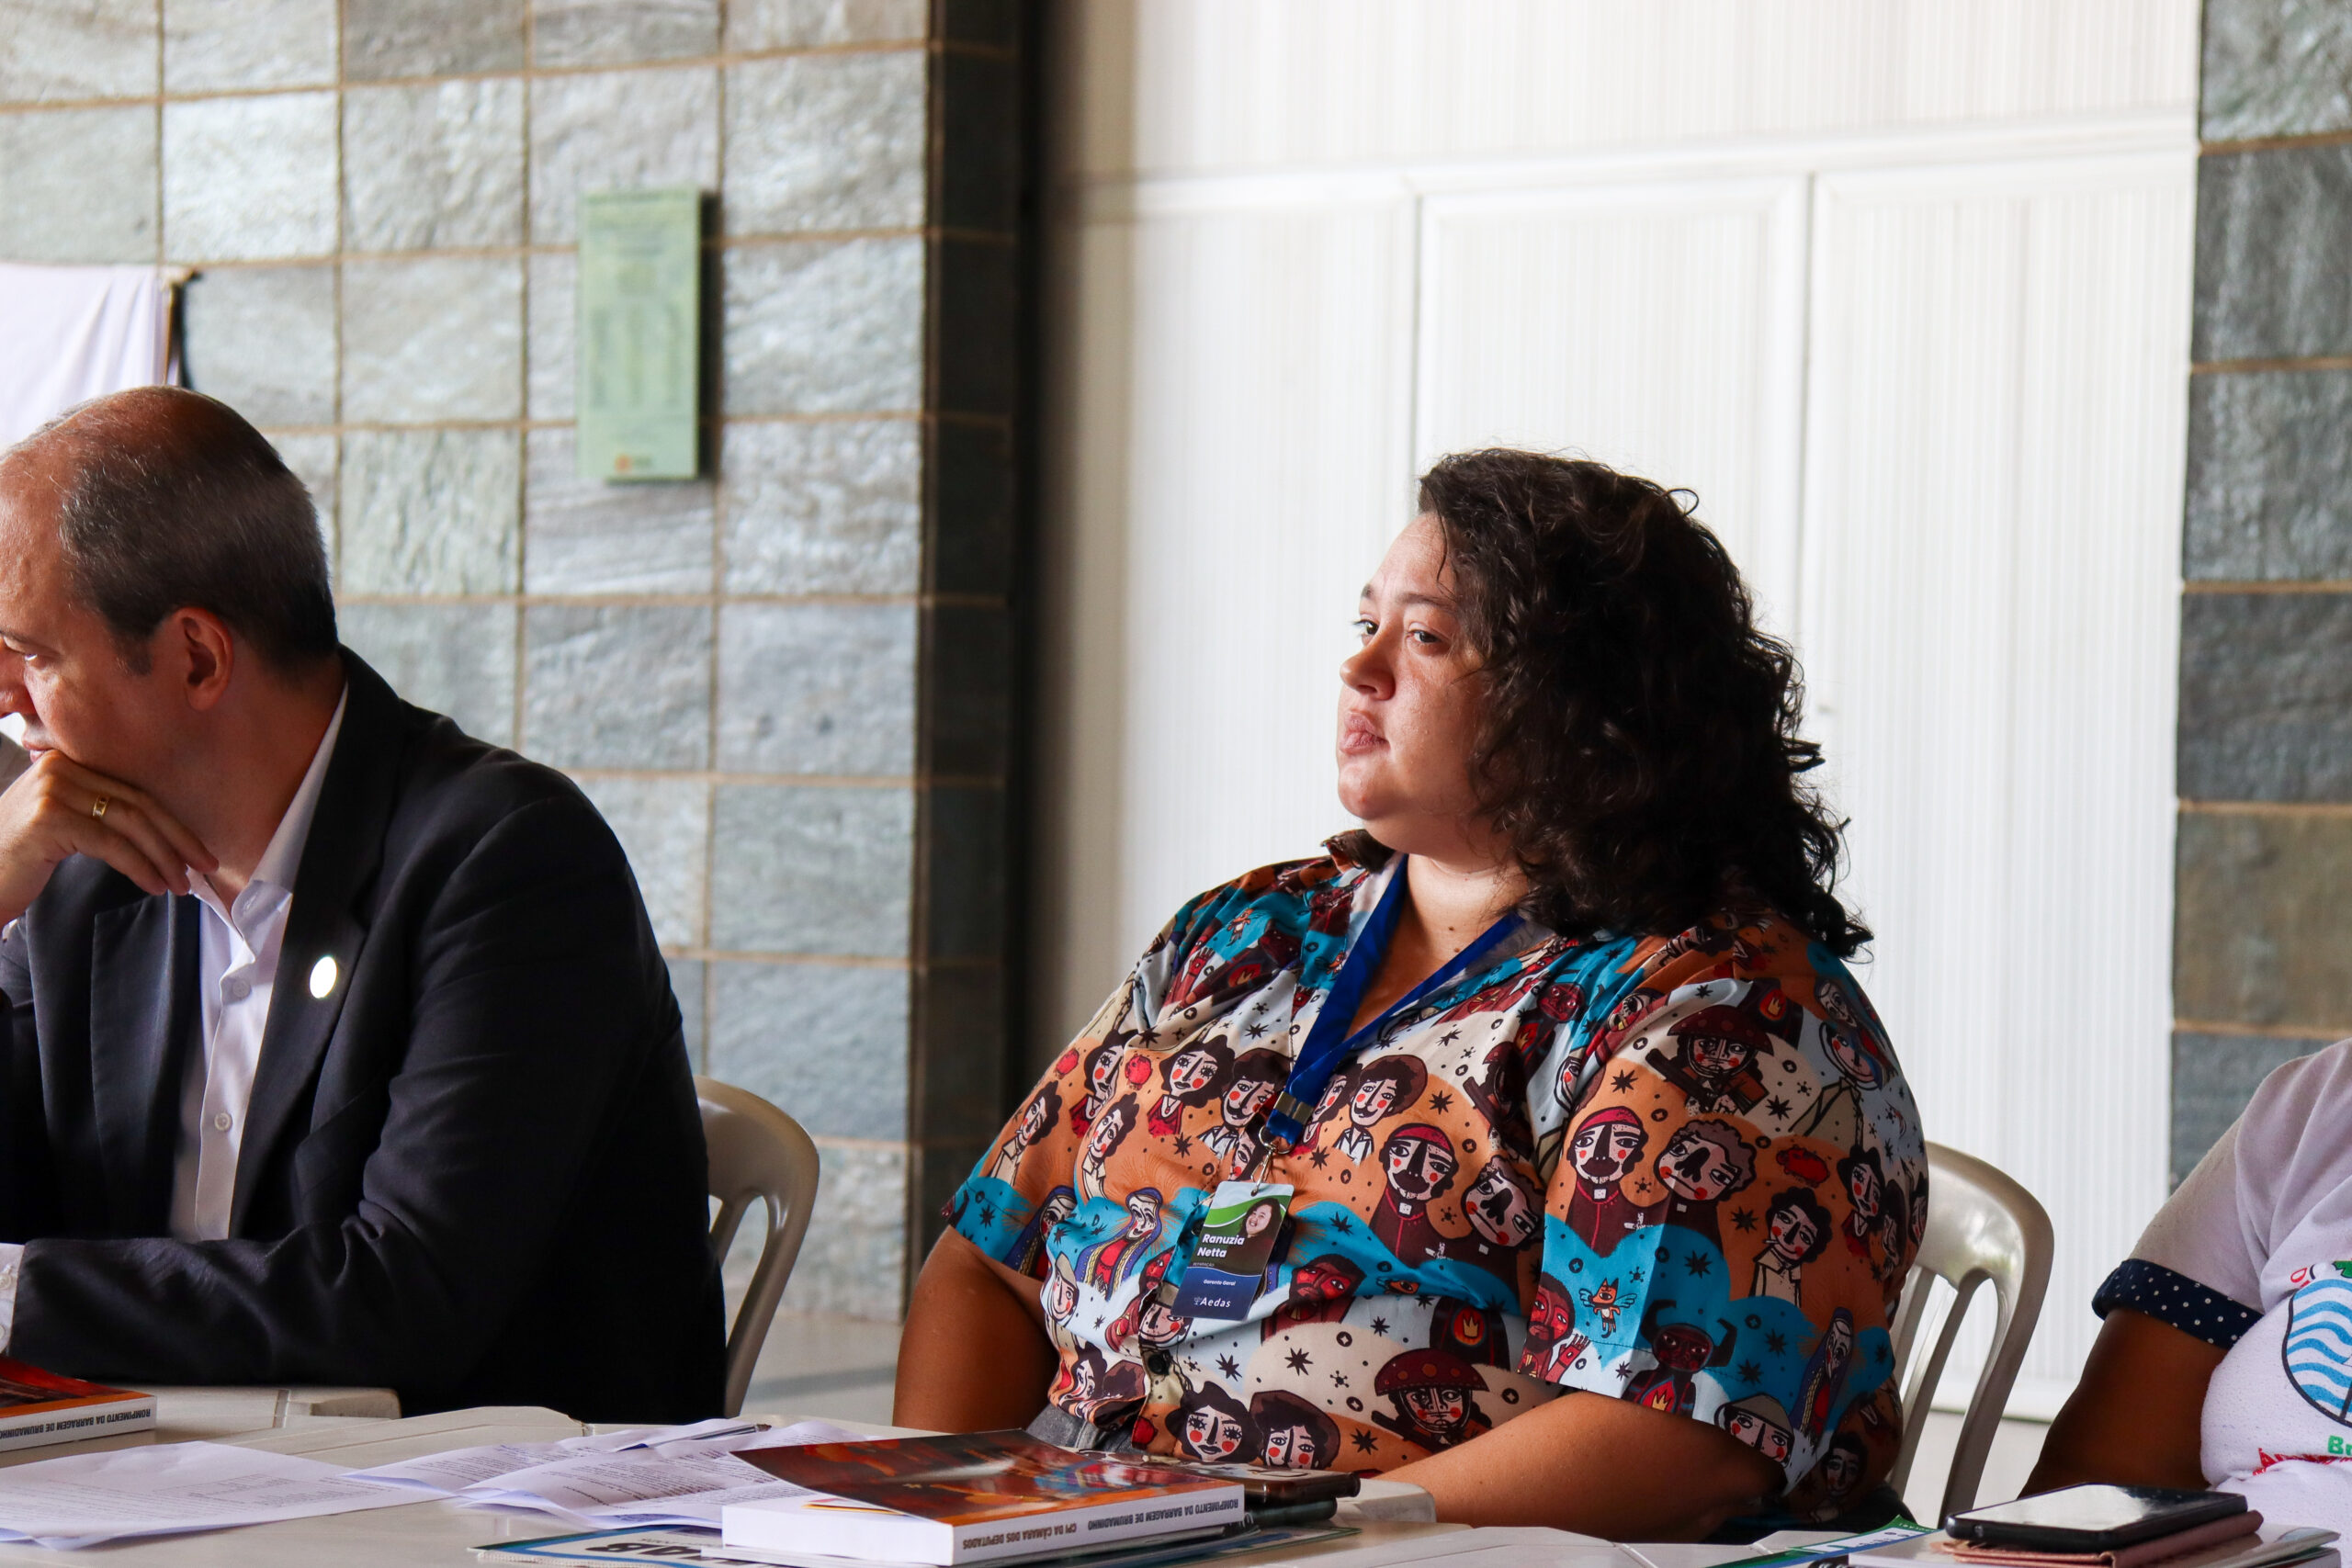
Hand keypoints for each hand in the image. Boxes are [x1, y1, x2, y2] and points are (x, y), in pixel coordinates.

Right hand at [0, 750, 215, 922]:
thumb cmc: (20, 857)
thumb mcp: (63, 822)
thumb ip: (99, 811)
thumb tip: (164, 832)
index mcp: (65, 761)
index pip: (132, 791)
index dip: (171, 821)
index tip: (198, 848)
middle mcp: (58, 767)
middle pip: (136, 803)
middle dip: (177, 838)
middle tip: (205, 864)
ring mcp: (52, 790)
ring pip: (128, 823)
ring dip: (163, 857)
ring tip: (182, 883)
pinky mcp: (49, 818)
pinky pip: (111, 844)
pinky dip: (140, 866)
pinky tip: (155, 884)